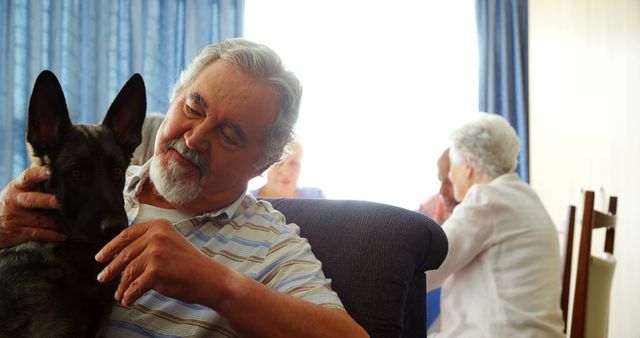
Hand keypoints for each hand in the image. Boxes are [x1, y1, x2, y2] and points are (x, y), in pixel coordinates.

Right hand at [0, 166, 63, 248]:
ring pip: (40, 219)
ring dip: (56, 221)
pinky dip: (52, 235)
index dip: (40, 173)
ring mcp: (15, 218)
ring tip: (73, 219)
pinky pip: (38, 234)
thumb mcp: (18, 189)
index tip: (52, 171)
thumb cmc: (12, 202)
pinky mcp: (18, 232)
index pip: (28, 177)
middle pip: (32, 200)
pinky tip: (64, 235)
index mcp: (16, 187)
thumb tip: (54, 165)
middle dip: (49, 201)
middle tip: (62, 202)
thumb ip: (34, 180)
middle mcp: (15, 201)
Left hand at [95, 219, 222, 305]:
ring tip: (118, 293)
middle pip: (125, 254)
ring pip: (128, 271)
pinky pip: (135, 286)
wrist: (209, 278)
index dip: (111, 247)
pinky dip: (130, 295)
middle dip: (111, 268)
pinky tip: (128, 299)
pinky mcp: (155, 271)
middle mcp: (156, 236)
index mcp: (158, 225)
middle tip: (102, 277)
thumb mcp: (169, 244)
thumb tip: (120, 259)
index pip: (127, 235)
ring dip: (121, 285)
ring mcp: (155, 253)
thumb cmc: (190, 264)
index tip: (101, 257)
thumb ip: (148, 245)